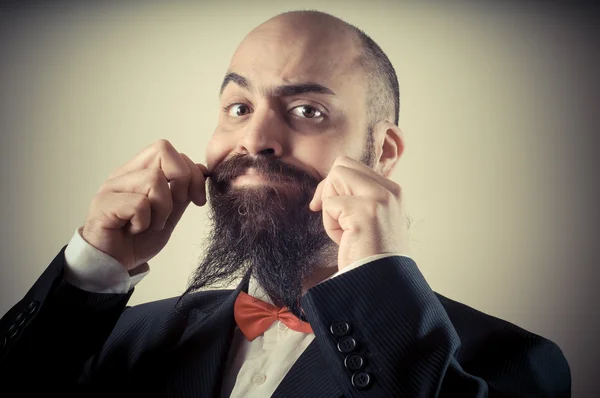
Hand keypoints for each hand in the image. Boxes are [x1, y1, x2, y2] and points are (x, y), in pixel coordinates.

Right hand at [82, 139, 207, 271]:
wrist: (114, 265)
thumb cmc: (137, 240)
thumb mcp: (170, 214)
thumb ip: (183, 193)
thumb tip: (201, 169)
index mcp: (139, 172)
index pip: (168, 150)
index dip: (191, 171)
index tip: (197, 199)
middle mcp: (124, 174)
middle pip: (163, 150)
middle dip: (182, 180)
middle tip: (175, 206)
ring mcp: (111, 187)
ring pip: (154, 179)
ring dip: (162, 209)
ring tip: (151, 224)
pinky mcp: (103, 204)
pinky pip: (139, 204)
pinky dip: (144, 222)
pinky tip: (135, 230)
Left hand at [309, 156, 408, 270]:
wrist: (382, 284)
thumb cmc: (370, 255)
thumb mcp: (371, 218)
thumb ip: (358, 196)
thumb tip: (329, 182)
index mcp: (392, 190)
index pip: (352, 166)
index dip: (334, 184)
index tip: (330, 207)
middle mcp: (389, 190)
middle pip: (341, 165)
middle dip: (328, 188)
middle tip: (331, 215)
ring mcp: (379, 199)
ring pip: (335, 178)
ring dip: (330, 206)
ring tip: (344, 231)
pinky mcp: (365, 212)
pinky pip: (329, 204)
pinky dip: (330, 225)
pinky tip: (345, 240)